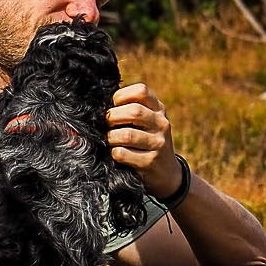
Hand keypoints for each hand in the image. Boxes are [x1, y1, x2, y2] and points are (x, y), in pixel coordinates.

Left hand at [106, 83, 183, 198]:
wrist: (167, 173)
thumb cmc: (147, 142)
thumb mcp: (148, 122)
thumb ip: (131, 111)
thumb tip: (99, 104)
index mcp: (159, 109)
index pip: (141, 91)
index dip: (121, 95)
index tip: (113, 105)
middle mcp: (162, 124)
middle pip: (134, 111)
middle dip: (112, 117)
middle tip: (106, 125)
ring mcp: (158, 143)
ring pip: (126, 135)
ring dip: (111, 137)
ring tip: (110, 140)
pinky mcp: (150, 162)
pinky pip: (122, 153)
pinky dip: (114, 153)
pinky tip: (116, 154)